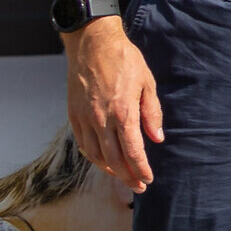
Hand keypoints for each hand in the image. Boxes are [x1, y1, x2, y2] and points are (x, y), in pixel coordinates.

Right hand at [64, 20, 161, 191]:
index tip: (147, 180)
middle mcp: (102, 119)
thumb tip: (157, 138)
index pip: (133, 151)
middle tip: (138, 186)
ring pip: (96, 154)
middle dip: (127, 176)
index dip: (140, 169)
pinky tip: (103, 160)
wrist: (92, 44)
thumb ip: (152, 113)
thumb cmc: (124, 60)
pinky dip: (93, 156)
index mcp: (123, 111)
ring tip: (122, 176)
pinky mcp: (73, 114)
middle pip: (114, 158)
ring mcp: (85, 118)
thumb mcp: (147, 83)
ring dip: (109, 169)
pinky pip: (83, 143)